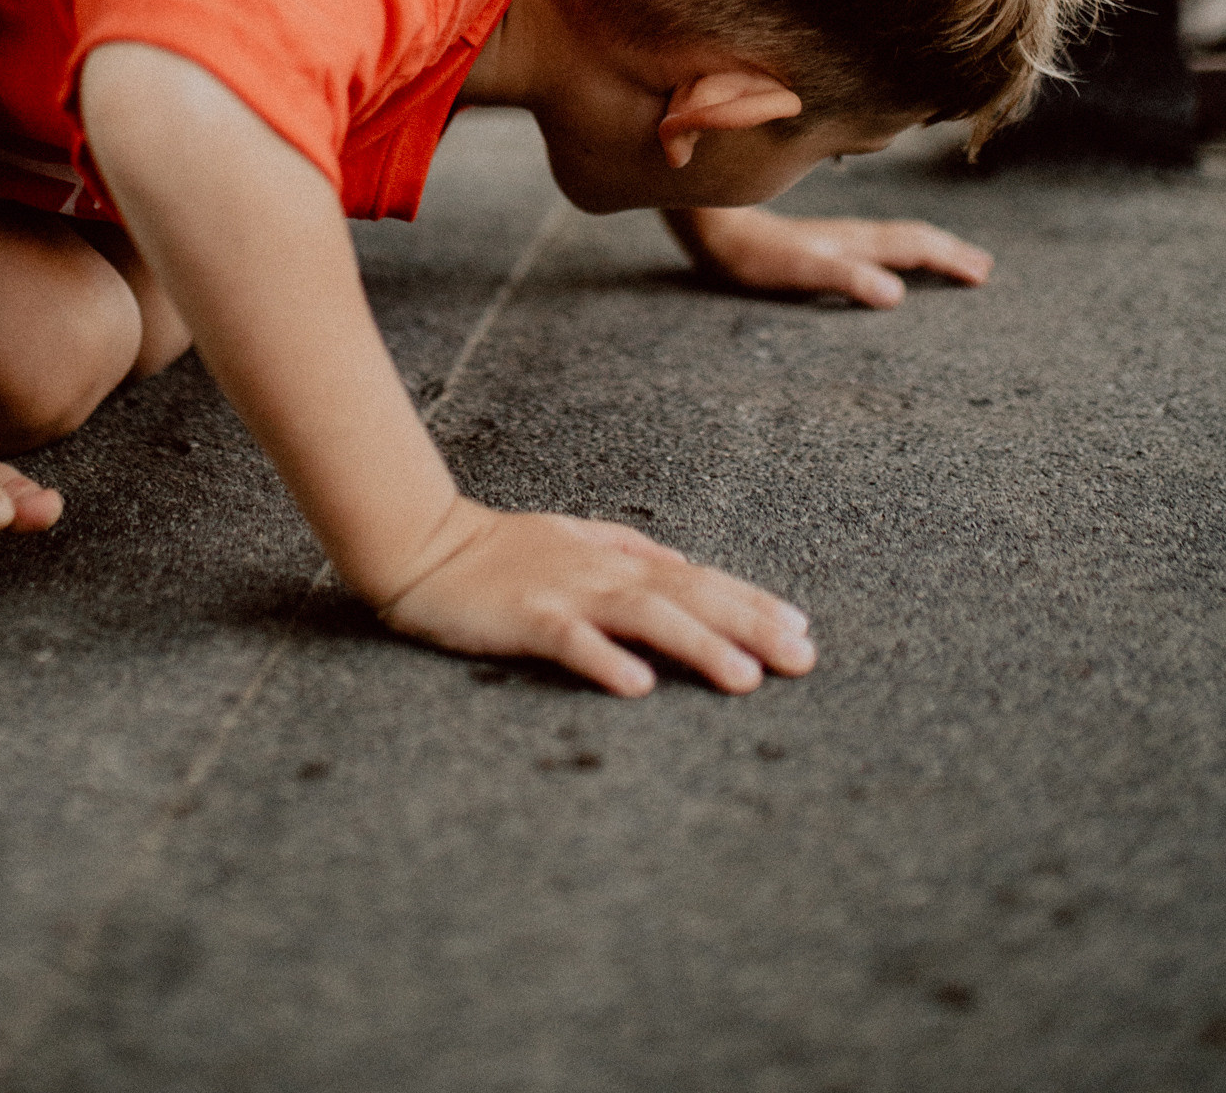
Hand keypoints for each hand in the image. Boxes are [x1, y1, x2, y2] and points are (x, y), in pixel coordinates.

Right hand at [378, 498, 815, 698]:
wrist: (422, 544)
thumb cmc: (499, 551)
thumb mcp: (574, 539)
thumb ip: (630, 549)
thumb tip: (683, 562)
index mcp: (616, 560)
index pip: (698, 580)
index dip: (752, 602)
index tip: (802, 629)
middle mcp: (603, 572)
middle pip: (689, 596)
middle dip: (750, 625)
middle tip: (802, 659)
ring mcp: (565, 592)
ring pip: (645, 616)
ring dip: (698, 644)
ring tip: (745, 678)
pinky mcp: (526, 616)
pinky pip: (572, 639)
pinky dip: (606, 659)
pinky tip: (638, 686)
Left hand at [683, 205, 991, 309]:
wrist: (709, 219)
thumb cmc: (750, 251)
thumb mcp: (798, 271)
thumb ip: (845, 277)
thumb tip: (896, 294)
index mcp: (853, 241)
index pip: (913, 247)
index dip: (949, 259)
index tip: (983, 274)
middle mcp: (848, 234)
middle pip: (910, 238)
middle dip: (948, 252)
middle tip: (983, 268)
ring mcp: (832, 235)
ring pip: (892, 237)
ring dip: (926, 247)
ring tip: (950, 257)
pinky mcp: (814, 240)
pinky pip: (870, 242)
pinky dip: (894, 249)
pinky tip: (885, 258)